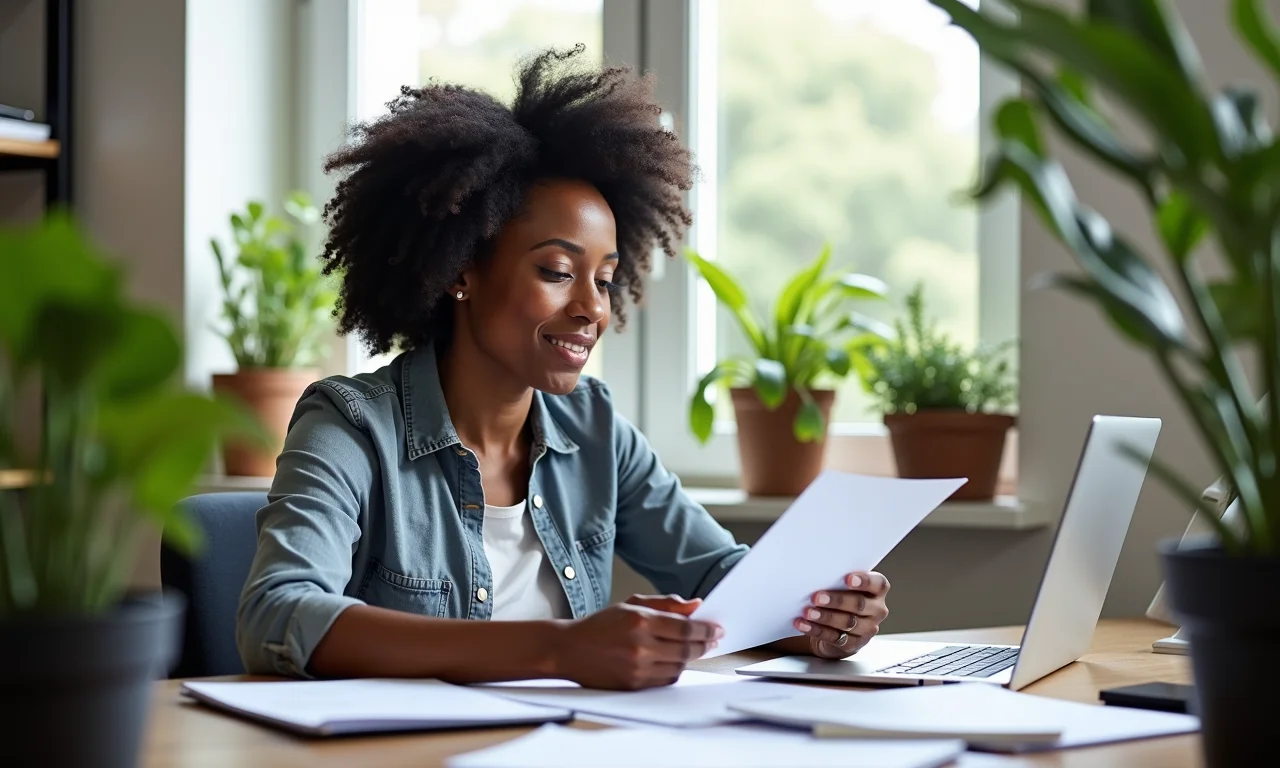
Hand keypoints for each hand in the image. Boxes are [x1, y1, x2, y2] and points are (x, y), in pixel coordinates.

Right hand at [554, 598, 721, 689]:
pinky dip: (674, 670)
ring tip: (693, 649)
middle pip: (686, 649)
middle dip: (704, 644)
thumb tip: (696, 606)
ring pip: (679, 665)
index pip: (685, 627)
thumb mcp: (631, 604)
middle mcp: (640, 645)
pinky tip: (674, 661)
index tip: (717, 629)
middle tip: (714, 640)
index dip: (706, 629)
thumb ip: (666, 604)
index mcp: (640, 620)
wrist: (569, 650)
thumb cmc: (600, 625)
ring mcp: (637, 667)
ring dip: (690, 658)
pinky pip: (666, 680)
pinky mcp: (634, 684)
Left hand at [793, 571, 889, 659]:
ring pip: (847, 622)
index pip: (878, 584)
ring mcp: (867, 629)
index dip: (864, 581)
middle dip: (837, 601)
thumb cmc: (842, 598)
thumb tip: (817, 575)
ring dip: (825, 617)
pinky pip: (834, 638)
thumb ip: (839, 581)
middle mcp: (877, 610)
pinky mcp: (853, 644)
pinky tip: (804, 624)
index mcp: (877, 591)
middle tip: (817, 597)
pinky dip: (816, 630)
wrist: (840, 626)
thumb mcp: (844, 587)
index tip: (848, 579)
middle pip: (859, 604)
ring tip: (808, 612)